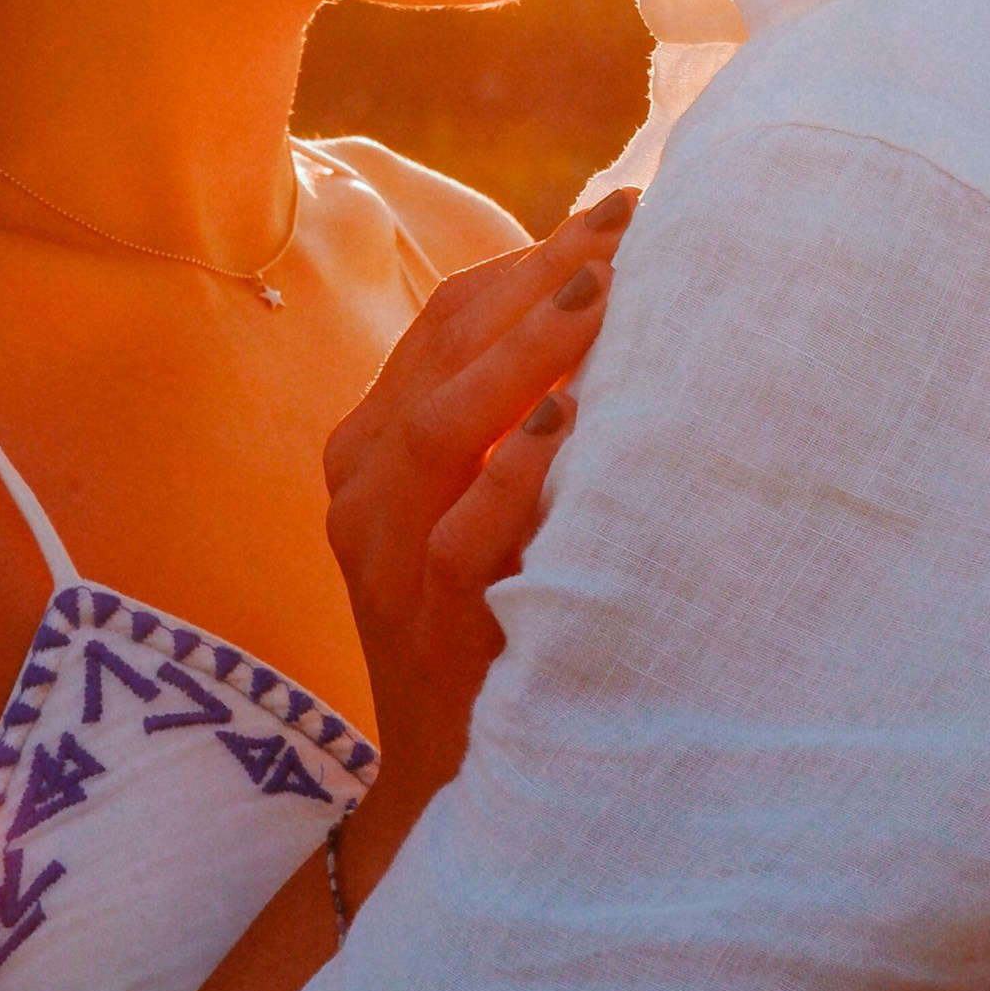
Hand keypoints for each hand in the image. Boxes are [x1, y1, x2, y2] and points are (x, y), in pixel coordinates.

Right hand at [323, 189, 634, 885]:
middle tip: (630, 225)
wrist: (452, 776)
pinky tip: (568, 425)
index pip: (444, 322)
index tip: (619, 214)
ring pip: (440, 426)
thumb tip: (617, 296)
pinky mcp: (419, 623)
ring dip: (527, 353)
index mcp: (372, 444)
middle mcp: (360, 486)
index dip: (528, 262)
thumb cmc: (497, 617)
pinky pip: (458, 537)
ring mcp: (379, 555)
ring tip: (606, 294)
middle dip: (538, 281)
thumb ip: (519, 414)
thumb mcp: (490, 500)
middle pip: (441, 353)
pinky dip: (513, 475)